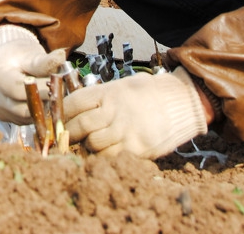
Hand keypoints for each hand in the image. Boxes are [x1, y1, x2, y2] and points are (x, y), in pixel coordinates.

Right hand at [0, 24, 67, 123]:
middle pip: (24, 110)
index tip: (57, 82)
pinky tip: (44, 100)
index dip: (41, 89)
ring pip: (27, 118)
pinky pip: (26, 121)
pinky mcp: (6, 119)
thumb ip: (44, 60)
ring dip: (43, 109)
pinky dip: (38, 113)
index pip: (19, 91)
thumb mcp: (29, 54)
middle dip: (45, 101)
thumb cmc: (16, 55)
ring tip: (52, 94)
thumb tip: (62, 56)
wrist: (1, 61)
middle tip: (59, 91)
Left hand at [65, 67, 207, 156]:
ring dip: (88, 146)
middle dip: (70, 133)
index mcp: (109, 92)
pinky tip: (107, 151)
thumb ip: (101, 98)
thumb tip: (76, 110)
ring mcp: (126, 131)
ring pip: (93, 144)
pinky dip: (104, 156)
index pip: (74, 103)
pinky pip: (110, 157)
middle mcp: (115, 111)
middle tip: (69, 136)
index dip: (63, 113)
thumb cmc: (150, 93)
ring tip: (91, 144)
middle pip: (79, 126)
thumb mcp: (123, 86)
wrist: (184, 102)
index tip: (60, 118)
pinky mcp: (137, 149)